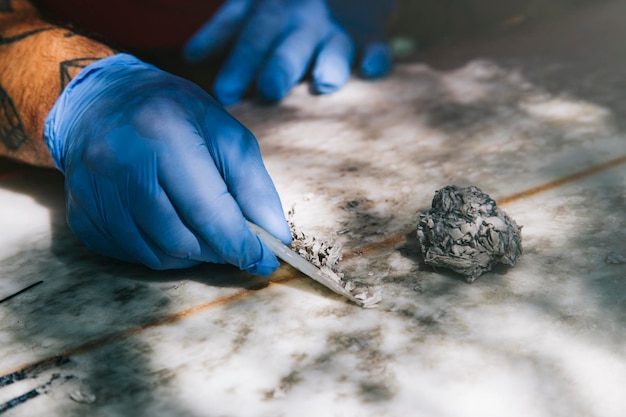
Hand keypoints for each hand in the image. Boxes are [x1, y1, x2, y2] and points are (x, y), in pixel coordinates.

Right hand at [44, 54, 290, 273]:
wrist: (101, 102)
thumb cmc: (174, 115)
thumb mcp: (224, 133)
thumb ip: (253, 185)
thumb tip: (276, 236)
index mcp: (162, 133)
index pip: (208, 209)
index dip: (241, 243)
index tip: (263, 260)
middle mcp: (120, 163)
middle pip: (182, 239)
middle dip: (219, 250)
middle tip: (236, 243)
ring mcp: (95, 193)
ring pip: (159, 255)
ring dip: (193, 253)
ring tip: (204, 230)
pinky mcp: (83, 217)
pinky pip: (134, 256)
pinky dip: (164, 251)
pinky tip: (170, 225)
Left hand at [183, 0, 393, 104]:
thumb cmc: (285, 7)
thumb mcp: (251, 5)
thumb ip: (225, 29)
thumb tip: (192, 56)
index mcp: (270, 12)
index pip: (251, 37)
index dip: (238, 64)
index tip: (224, 95)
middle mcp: (303, 20)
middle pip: (288, 44)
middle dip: (279, 67)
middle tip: (270, 92)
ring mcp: (336, 27)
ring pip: (333, 44)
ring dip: (329, 62)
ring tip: (324, 84)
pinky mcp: (369, 33)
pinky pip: (376, 44)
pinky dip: (377, 56)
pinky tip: (372, 71)